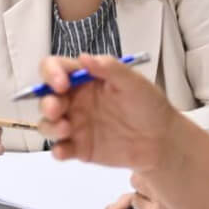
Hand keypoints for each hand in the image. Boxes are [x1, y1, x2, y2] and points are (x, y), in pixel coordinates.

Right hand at [37, 53, 178, 170]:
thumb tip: (84, 57)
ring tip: (65, 130)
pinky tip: (64, 151)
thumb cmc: (149, 106)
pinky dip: (57, 150)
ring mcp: (75, 125)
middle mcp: (74, 100)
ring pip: (48, 123)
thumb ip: (109, 68)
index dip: (51, 73)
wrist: (162, 141)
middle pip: (46, 97)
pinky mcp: (79, 148)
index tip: (61, 84)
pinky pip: (60, 149)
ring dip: (49, 126)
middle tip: (57, 110)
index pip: (56, 68)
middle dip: (47, 102)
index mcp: (84, 79)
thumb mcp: (134, 82)